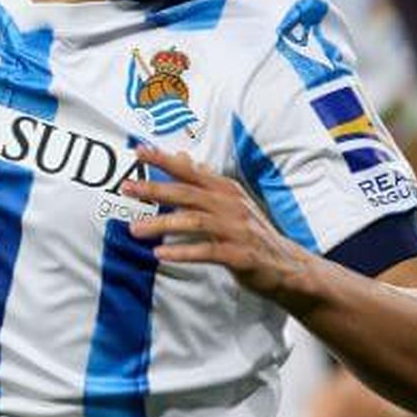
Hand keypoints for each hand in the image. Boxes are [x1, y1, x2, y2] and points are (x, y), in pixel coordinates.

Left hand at [121, 145, 322, 311]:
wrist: (289, 266)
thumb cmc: (252, 233)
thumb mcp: (230, 202)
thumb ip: (204, 182)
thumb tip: (182, 157)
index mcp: (226, 190)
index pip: (191, 170)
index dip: (165, 159)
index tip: (139, 151)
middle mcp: (231, 205)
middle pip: (188, 193)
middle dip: (155, 189)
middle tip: (127, 189)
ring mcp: (237, 229)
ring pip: (194, 222)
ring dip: (162, 224)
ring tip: (134, 229)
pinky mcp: (241, 254)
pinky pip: (208, 251)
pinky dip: (183, 252)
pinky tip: (161, 254)